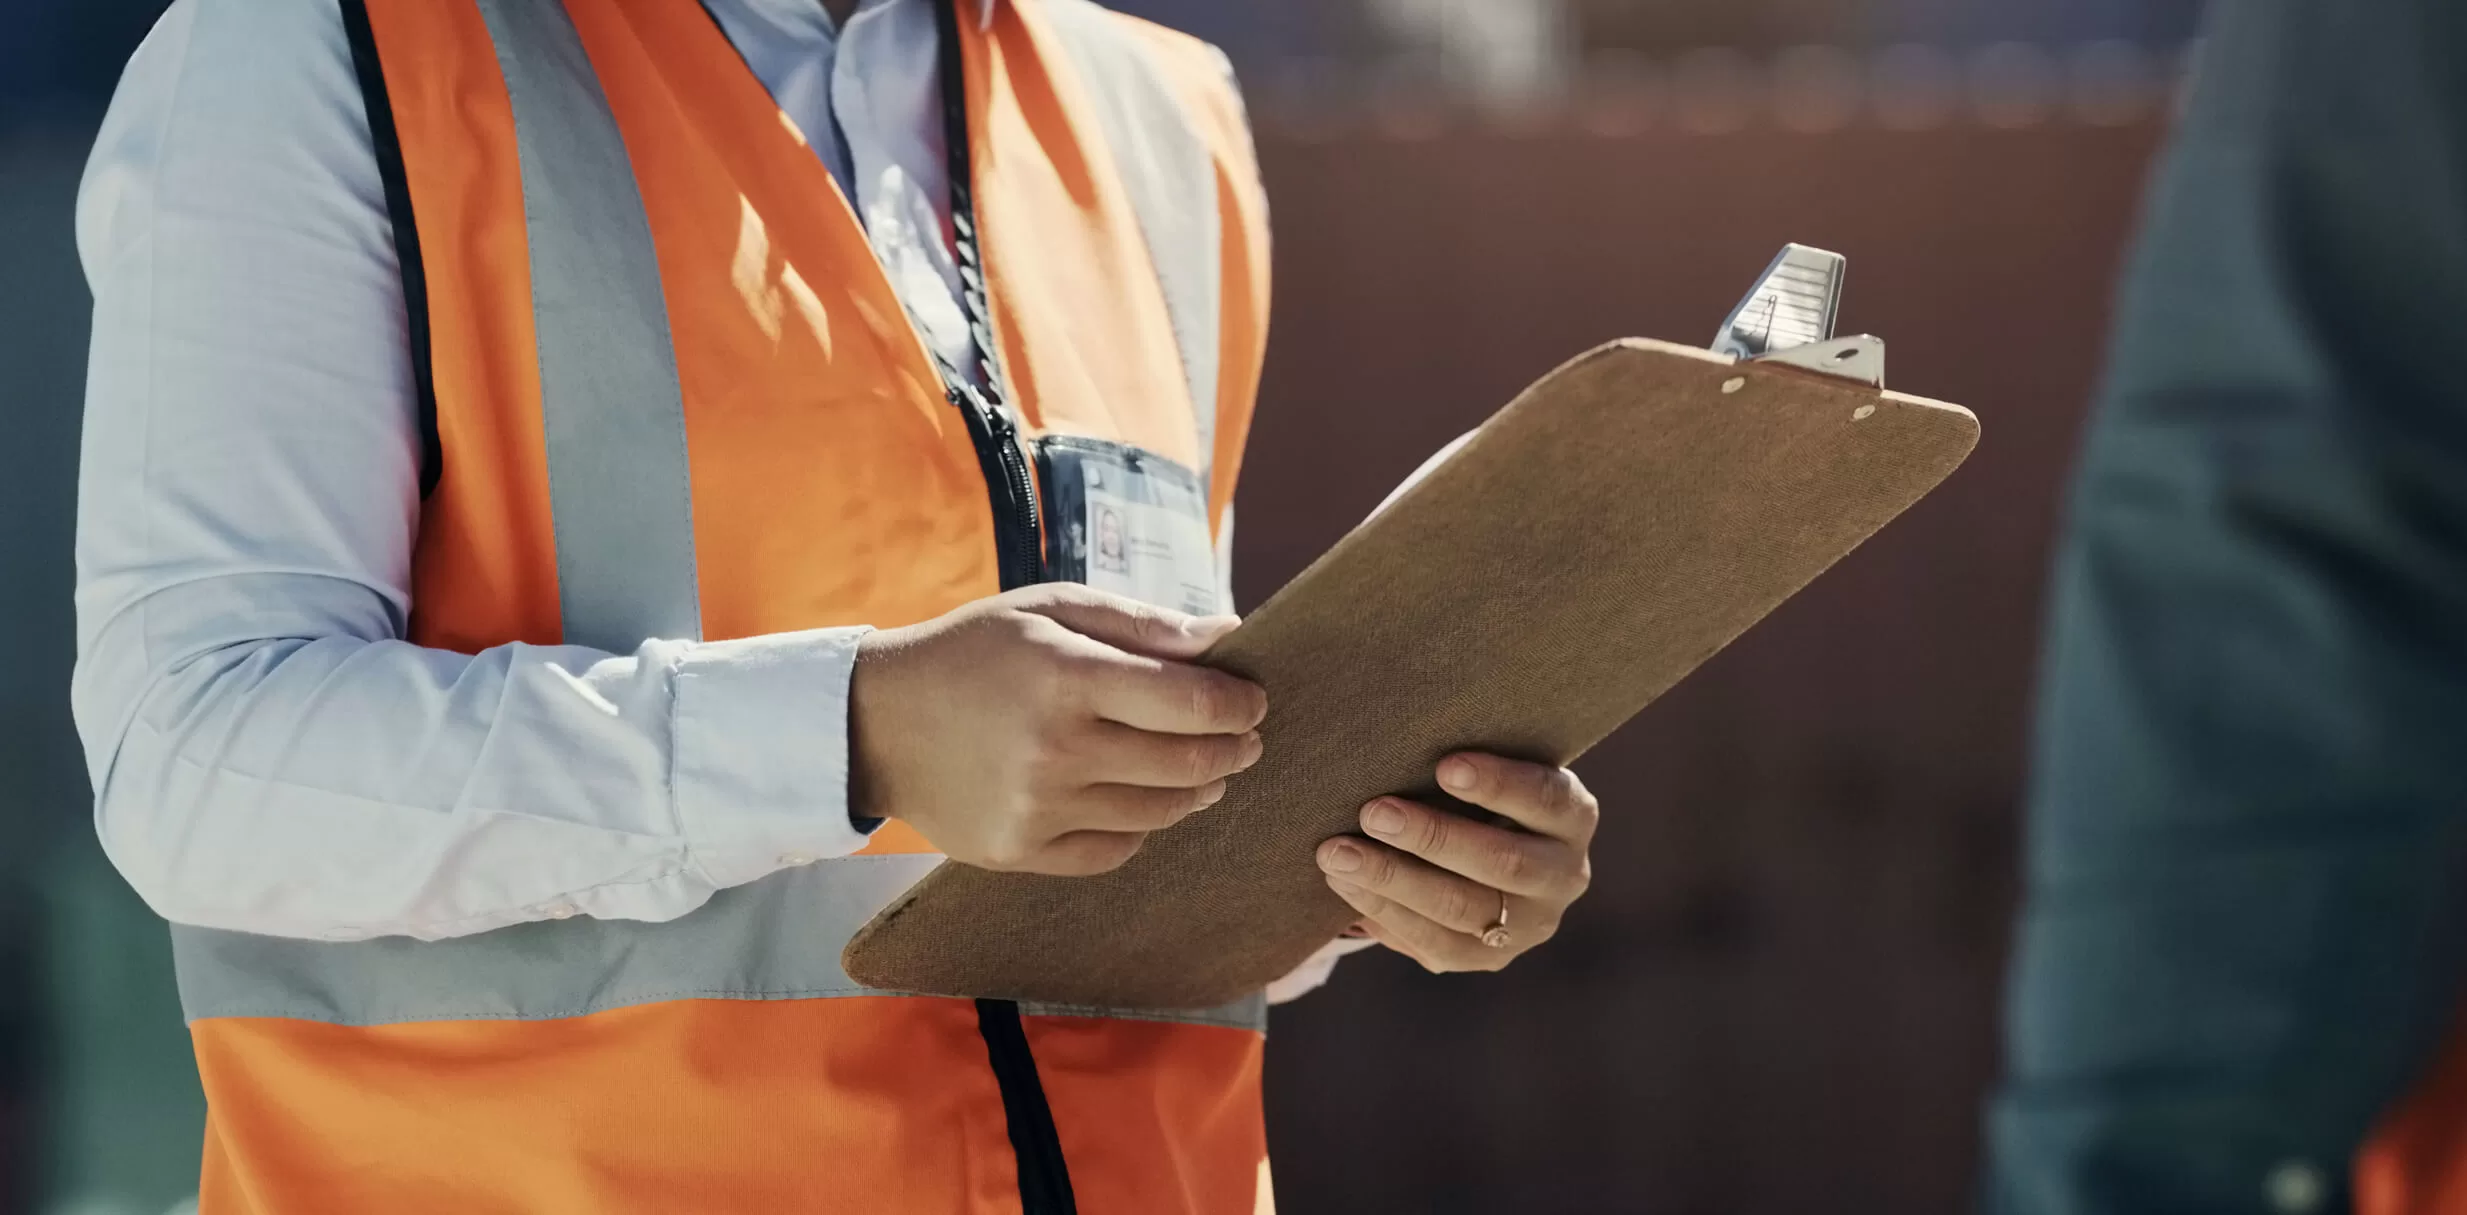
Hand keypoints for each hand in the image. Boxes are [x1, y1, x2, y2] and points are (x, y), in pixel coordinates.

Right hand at [850, 585, 1266, 875]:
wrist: (876, 722)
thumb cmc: (972, 651)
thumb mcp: (1049, 609)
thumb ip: (1140, 624)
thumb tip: (1226, 634)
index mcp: (1067, 677)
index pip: (1191, 702)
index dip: (1239, 704)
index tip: (1254, 700)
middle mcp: (1056, 749)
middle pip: (1187, 764)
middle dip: (1233, 749)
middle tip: (1247, 738)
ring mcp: (1038, 809)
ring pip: (1158, 813)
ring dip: (1197, 790)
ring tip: (1206, 770)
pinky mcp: (1021, 853)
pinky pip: (1114, 851)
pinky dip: (1142, 828)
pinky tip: (1144, 800)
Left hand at [1315, 754, 1596, 972]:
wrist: (1484, 853)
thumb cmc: (1475, 790)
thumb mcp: (1489, 766)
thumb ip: (1462, 760)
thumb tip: (1395, 739)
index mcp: (1573, 816)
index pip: (1545, 798)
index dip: (1499, 785)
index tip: (1445, 767)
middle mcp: (1565, 875)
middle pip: (1502, 862)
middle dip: (1432, 837)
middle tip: (1372, 812)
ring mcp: (1531, 924)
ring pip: (1461, 909)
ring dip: (1393, 880)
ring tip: (1337, 854)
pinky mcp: (1489, 957)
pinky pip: (1435, 944)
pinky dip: (1385, 912)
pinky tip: (1344, 887)